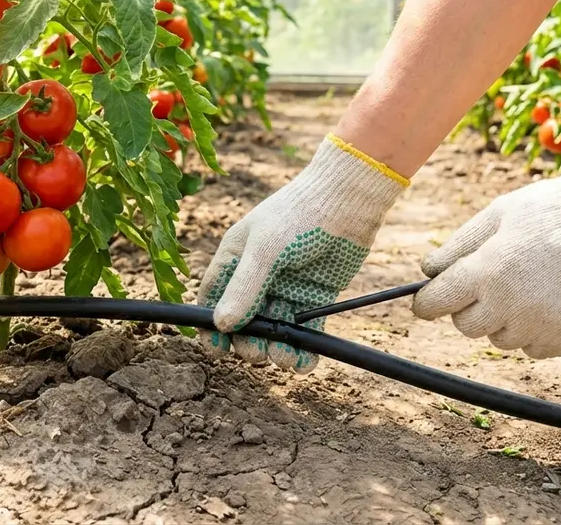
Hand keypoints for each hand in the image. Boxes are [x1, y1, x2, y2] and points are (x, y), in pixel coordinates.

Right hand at [197, 135, 407, 371]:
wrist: (348, 199)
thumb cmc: (299, 214)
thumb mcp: (266, 249)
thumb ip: (244, 287)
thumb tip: (222, 325)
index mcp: (235, 257)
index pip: (214, 297)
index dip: (212, 325)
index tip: (217, 351)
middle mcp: (257, 274)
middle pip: (245, 319)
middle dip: (248, 341)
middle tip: (257, 354)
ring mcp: (286, 285)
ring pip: (275, 326)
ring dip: (277, 347)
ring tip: (285, 359)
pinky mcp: (314, 294)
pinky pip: (305, 327)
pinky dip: (304, 346)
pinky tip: (305, 362)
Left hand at [414, 144, 560, 357]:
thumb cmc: (554, 209)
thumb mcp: (499, 213)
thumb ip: (459, 245)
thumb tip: (428, 271)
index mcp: (487, 271)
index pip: (437, 303)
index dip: (426, 303)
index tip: (425, 302)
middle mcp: (510, 304)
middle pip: (466, 326)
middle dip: (467, 308)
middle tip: (486, 285)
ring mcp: (541, 325)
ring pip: (500, 338)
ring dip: (502, 320)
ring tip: (526, 286)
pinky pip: (533, 348)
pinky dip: (533, 332)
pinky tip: (547, 302)